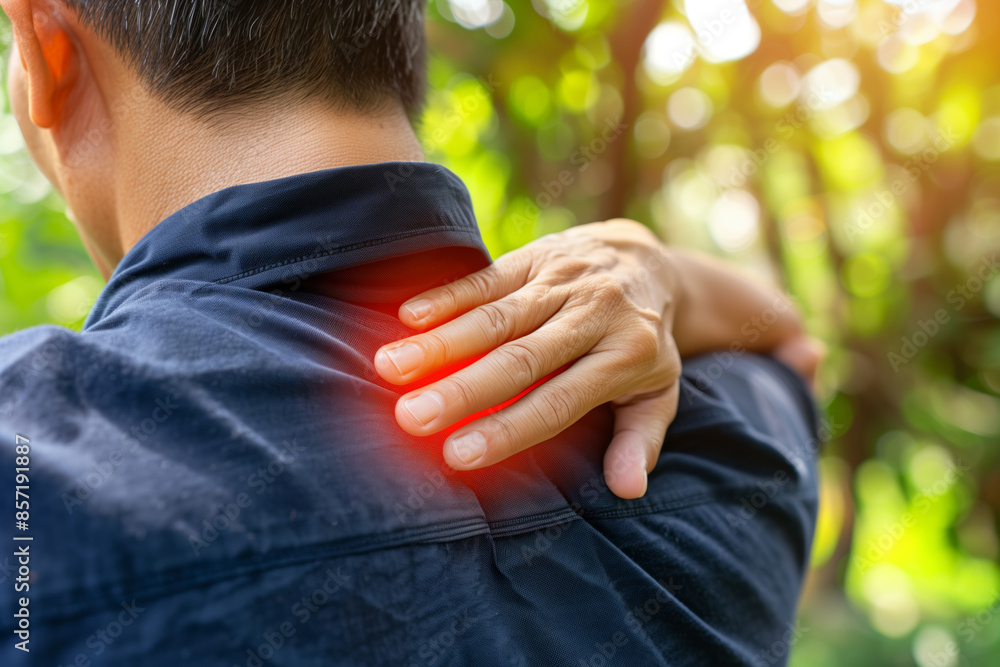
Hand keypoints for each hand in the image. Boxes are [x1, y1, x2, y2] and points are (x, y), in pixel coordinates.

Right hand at [374, 220, 806, 498]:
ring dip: (441, 342)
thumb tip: (628, 489)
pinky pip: (489, 277)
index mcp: (626, 356)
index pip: (559, 401)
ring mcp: (563, 281)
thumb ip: (640, 439)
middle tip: (409, 418)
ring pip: (497, 316)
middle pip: (521, 358)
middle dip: (462, 389)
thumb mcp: (658, 393)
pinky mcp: (537, 255)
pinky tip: (407, 317)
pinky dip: (447, 296)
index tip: (457, 455)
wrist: (648, 261)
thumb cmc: (644, 344)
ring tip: (389, 368)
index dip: (508, 428)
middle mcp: (595, 314)